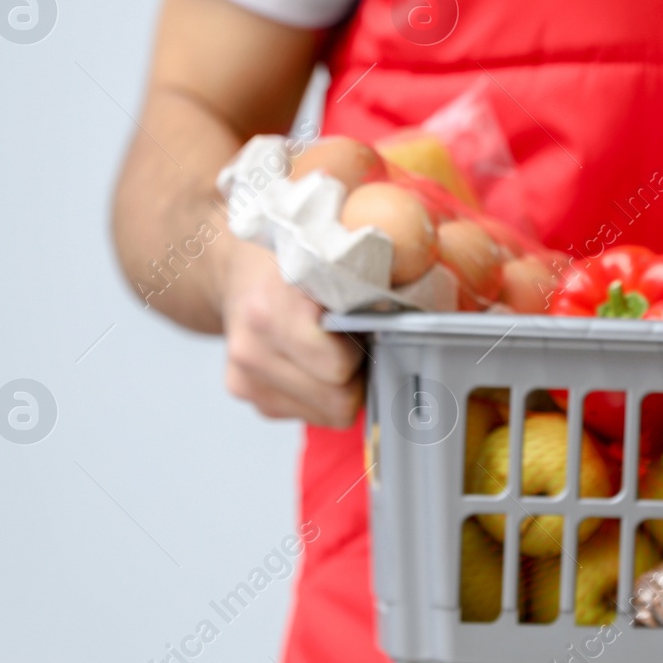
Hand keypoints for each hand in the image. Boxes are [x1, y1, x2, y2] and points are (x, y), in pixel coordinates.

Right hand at [218, 238, 363, 426]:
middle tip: (359, 339)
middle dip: (359, 373)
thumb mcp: (333, 248)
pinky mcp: (247, 395)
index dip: (364, 348)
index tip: (370, 326)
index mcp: (273, 309)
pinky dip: (322, 393)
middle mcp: (252, 349)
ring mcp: (245, 378)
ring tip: (335, 346)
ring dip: (343, 386)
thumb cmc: (293, 261)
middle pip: (338, 399)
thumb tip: (425, 277)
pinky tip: (315, 360)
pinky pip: (309, 414)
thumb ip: (376, 268)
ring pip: (328, 413)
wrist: (237, 270)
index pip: (338, 366)